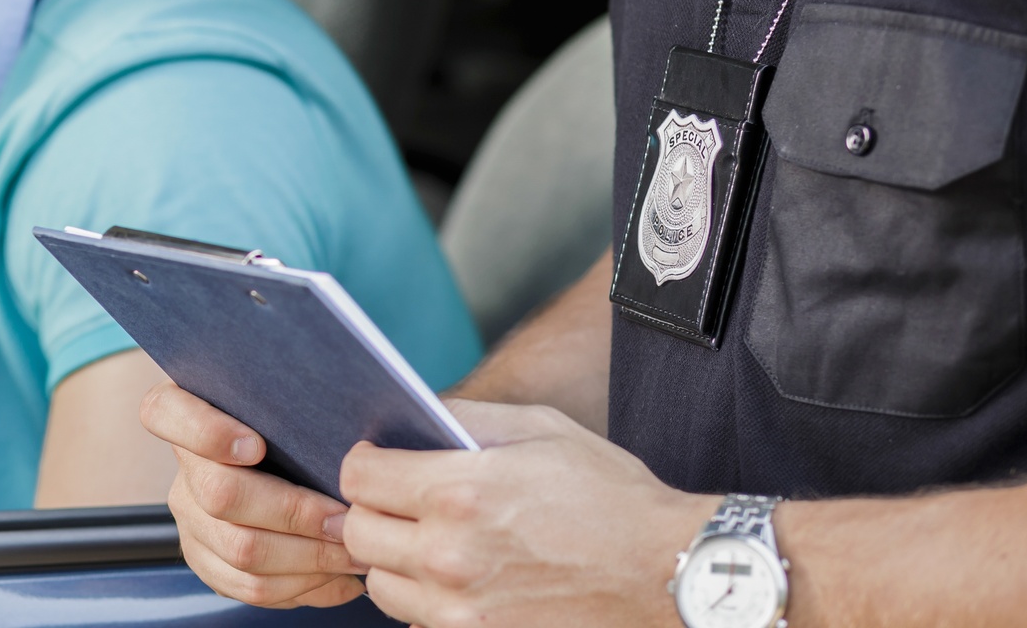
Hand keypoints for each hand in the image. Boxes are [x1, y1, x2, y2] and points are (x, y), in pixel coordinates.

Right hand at [139, 381, 366, 608]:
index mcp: (186, 411)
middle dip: (294, 512)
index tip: (256, 446)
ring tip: (353, 552)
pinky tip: (339, 577)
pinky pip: (249, 587)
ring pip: (240, 551)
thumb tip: (353, 441)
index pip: (164, 413)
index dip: (207, 433)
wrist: (282, 464)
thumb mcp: (287, 404)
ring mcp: (190, 519)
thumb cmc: (293, 426)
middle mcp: (183, 469)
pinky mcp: (206, 560)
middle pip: (221, 495)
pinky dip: (302, 586)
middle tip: (344, 519)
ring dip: (308, 557)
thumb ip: (296, 405)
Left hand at [340, 399, 711, 627]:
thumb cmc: (610, 496)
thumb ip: (465, 420)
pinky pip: (418, 621)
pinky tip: (459, 578)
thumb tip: (412, 418)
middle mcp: (448, 556)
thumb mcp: (540, 430)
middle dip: (371, 510)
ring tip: (429, 541)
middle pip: (357, 533)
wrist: (669, 573)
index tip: (379, 462)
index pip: (358, 478)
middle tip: (399, 501)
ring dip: (393, 560)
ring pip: (379, 585)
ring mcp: (461, 611)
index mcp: (458, 493)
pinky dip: (425, 600)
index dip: (364, 463)